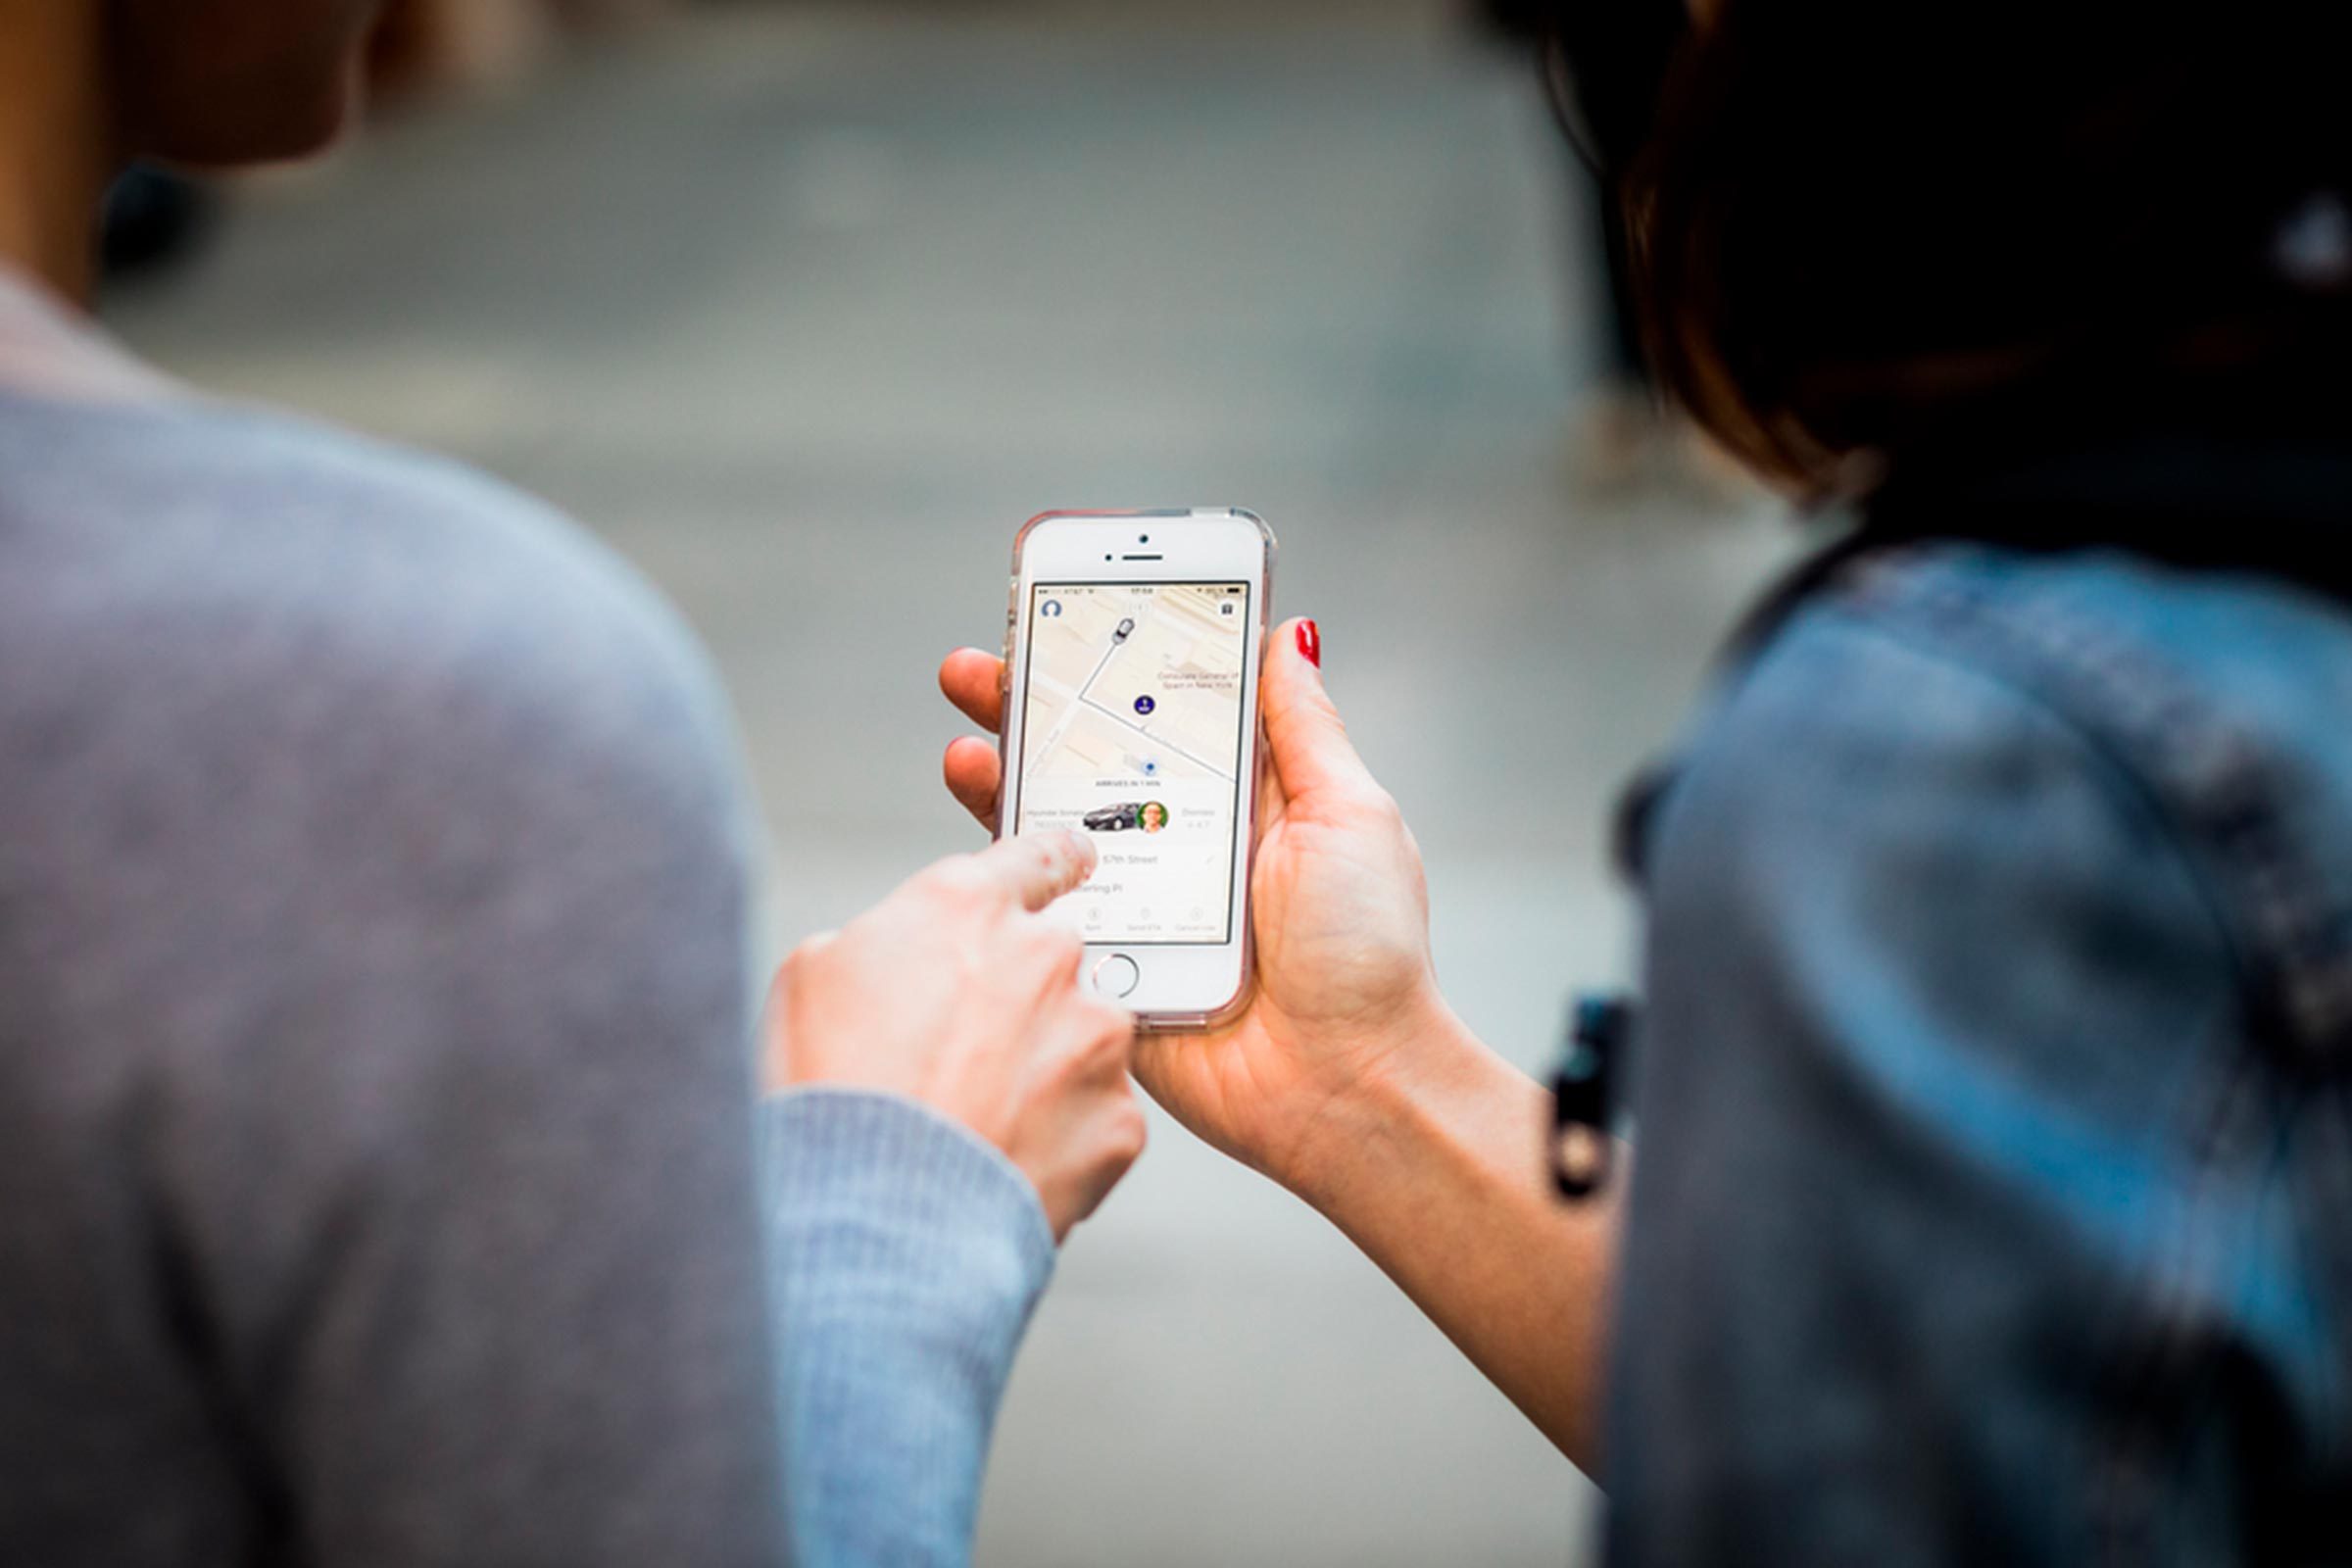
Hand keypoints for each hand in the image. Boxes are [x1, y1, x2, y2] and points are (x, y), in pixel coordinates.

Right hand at [764, 833, 1146, 1240]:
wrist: (868, 1217)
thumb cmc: (827, 1093)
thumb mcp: (810, 977)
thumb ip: (878, 941)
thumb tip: (895, 956)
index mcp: (967, 906)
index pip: (1035, 854)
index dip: (1051, 861)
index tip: (1072, 861)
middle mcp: (1046, 956)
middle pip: (1052, 961)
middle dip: (1019, 998)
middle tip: (960, 1055)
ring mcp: (1093, 1039)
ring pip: (1082, 1040)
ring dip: (1044, 1069)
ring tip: (975, 1121)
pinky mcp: (1118, 1118)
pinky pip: (1096, 1117)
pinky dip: (1061, 1137)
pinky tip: (1003, 1161)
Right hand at [937, 620, 1450, 1199]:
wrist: (1349, 1086)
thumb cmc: (1369, 953)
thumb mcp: (1350, 815)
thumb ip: (1304, 728)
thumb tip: (1289, 633)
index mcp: (1243, 799)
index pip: (1162, 712)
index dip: (1110, 664)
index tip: (1060, 615)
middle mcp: (1183, 843)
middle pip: (1089, 758)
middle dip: (1028, 708)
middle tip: (976, 667)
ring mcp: (1140, 903)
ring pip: (1050, 827)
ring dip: (1001, 775)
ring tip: (968, 740)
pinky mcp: (1108, 962)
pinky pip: (1043, 908)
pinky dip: (1004, 865)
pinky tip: (979, 819)